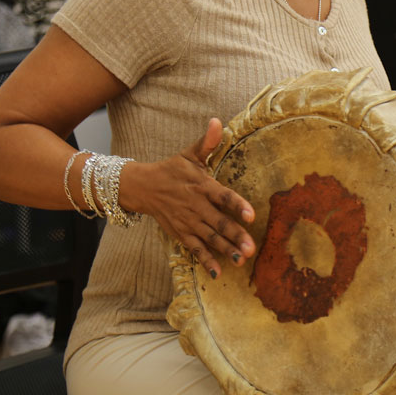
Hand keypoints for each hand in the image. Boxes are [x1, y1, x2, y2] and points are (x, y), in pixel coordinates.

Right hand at [121, 118, 254, 278]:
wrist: (142, 187)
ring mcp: (188, 222)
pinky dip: (205, 261)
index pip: (222, 196)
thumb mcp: (189, 154)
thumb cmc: (173, 169)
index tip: (251, 215)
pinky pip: (194, 249)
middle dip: (235, 235)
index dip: (237, 205)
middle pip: (218, 222)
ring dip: (225, 250)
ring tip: (242, 260)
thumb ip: (207, 142)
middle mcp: (196, 205)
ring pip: (209, 238)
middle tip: (252, 247)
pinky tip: (218, 273)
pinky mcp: (180, 233)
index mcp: (201, 185)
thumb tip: (217, 121)